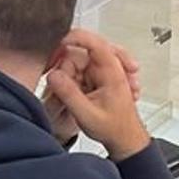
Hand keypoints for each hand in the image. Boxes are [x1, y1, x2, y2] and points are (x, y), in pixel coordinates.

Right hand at [45, 29, 148, 160]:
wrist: (125, 139)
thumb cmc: (116, 129)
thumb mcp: (88, 115)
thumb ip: (69, 94)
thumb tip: (53, 75)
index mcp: (112, 71)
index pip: (96, 42)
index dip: (76, 38)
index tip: (60, 43)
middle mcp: (108, 67)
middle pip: (80, 52)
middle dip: (65, 67)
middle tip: (56, 81)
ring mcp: (101, 71)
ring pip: (75, 62)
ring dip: (67, 76)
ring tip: (70, 96)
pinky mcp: (95, 77)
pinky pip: (76, 71)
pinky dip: (70, 80)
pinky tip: (74, 96)